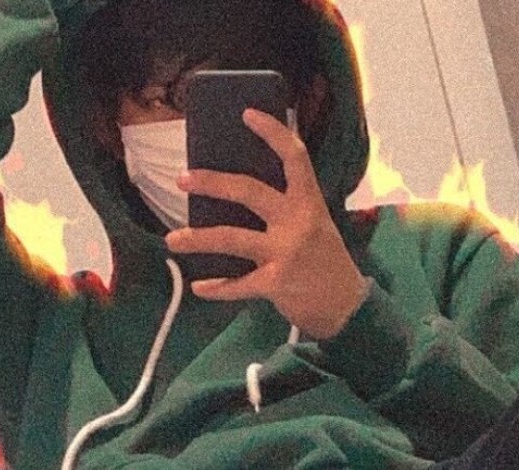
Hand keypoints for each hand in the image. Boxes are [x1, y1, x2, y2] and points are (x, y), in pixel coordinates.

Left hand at [165, 108, 369, 339]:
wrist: (345, 305)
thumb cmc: (325, 260)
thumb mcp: (316, 225)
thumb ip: (288, 208)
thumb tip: (240, 192)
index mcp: (310, 202)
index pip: (295, 158)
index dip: (272, 133)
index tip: (246, 114)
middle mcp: (297, 223)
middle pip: (248, 191)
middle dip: (211, 183)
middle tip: (182, 179)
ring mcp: (286, 253)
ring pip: (231, 238)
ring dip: (197, 239)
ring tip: (173, 240)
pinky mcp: (276, 283)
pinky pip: (238, 285)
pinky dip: (216, 288)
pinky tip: (199, 288)